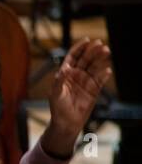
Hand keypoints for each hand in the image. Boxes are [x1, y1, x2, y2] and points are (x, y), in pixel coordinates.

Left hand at [42, 37, 111, 157]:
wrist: (66, 122)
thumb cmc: (57, 108)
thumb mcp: (55, 94)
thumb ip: (60, 81)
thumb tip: (64, 69)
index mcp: (65, 74)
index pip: (73, 57)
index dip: (79, 48)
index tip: (86, 40)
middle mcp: (76, 75)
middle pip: (86, 59)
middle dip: (92, 51)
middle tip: (100, 44)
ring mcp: (86, 81)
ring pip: (95, 66)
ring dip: (100, 59)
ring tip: (106, 52)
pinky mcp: (94, 89)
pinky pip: (100, 79)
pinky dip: (104, 74)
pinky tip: (107, 70)